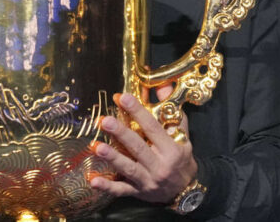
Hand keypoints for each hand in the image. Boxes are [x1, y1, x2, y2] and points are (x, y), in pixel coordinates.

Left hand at [90, 86, 196, 204]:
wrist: (186, 190)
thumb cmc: (181, 158)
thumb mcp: (183, 134)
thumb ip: (171, 111)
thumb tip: (163, 85)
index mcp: (171, 149)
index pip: (153, 128)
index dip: (138, 112)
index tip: (122, 97)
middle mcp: (160, 165)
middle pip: (138, 147)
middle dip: (121, 134)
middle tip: (105, 121)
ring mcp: (148, 181)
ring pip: (129, 169)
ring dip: (112, 158)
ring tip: (96, 146)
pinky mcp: (139, 193)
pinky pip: (121, 191)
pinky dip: (107, 187)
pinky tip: (93, 180)